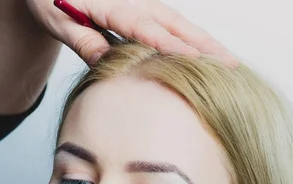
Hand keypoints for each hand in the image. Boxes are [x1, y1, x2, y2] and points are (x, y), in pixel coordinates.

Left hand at [25, 0, 236, 65]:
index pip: (148, 30)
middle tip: (233, 67)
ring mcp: (142, 3)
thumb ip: (84, 41)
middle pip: (176, 26)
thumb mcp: (58, 20)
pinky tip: (209, 55)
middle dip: (206, 47)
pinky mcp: (144, 8)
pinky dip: (195, 40)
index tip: (196, 63)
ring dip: (207, 44)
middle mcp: (135, 1)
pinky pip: (174, 24)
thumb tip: (109, 65)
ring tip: (232, 64)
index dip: (172, 47)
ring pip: (181, 25)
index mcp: (113, 4)